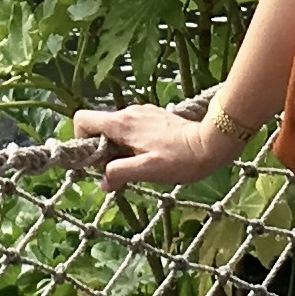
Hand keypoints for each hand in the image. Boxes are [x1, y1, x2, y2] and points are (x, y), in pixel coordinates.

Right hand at [71, 104, 232, 192]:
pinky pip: (134, 130)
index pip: (82, 119)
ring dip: (121, 149)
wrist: (212, 143)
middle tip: (123, 169)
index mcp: (122, 124)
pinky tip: (153, 157)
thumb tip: (103, 181)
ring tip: (142, 165)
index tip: (99, 161)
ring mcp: (143, 113)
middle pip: (100, 128)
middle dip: (104, 150)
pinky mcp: (156, 117)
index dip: (82, 140)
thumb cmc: (181, 159)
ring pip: (118, 130)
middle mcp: (129, 113)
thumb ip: (119, 173)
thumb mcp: (147, 171)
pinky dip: (135, 144)